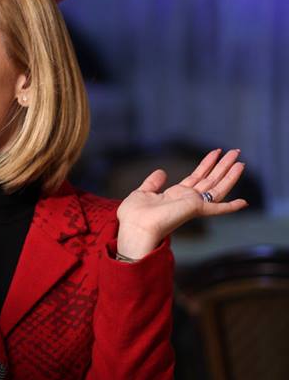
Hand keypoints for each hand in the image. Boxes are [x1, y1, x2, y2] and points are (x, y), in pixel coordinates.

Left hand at [116, 148, 247, 259]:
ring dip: (229, 175)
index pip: (196, 177)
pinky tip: (244, 202)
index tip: (215, 152)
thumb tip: (162, 172)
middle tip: (235, 151)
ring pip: (216, 187)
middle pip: (210, 179)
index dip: (206, 164)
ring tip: (241, 161)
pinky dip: (231, 206)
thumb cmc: (134, 216)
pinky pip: (217, 208)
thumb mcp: (143, 193)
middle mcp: (186, 199)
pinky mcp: (195, 210)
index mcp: (175, 196)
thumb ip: (153, 183)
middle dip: (222, 165)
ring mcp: (192, 204)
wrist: (134, 227)